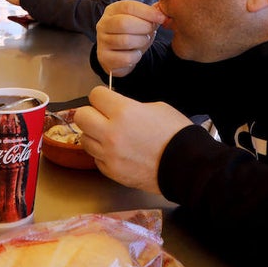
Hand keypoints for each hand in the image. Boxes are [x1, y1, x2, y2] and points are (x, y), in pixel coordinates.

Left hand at [74, 86, 190, 193]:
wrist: (186, 165)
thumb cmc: (176, 134)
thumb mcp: (156, 107)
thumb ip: (130, 106)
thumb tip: (116, 108)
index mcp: (123, 111)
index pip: (95, 95)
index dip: (103, 96)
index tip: (107, 100)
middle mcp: (111, 132)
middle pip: (81, 116)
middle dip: (91, 113)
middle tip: (103, 117)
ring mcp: (109, 154)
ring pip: (84, 138)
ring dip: (94, 135)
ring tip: (110, 136)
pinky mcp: (111, 171)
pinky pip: (95, 158)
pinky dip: (103, 153)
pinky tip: (117, 152)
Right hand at [95, 0, 167, 76]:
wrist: (118, 55)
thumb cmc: (131, 34)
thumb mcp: (140, 21)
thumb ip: (151, 15)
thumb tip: (162, 14)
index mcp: (112, 10)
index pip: (128, 6)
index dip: (147, 12)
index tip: (161, 18)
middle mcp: (103, 24)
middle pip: (124, 23)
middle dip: (143, 27)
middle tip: (150, 31)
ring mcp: (102, 41)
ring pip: (125, 41)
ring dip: (141, 41)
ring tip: (144, 40)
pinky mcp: (105, 58)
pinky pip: (125, 58)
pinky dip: (136, 56)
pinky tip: (136, 53)